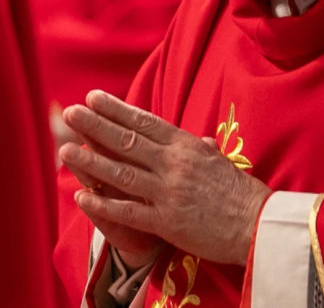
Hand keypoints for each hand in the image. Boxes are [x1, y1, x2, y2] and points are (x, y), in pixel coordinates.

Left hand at [60, 91, 271, 266]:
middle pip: (127, 141)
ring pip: (121, 173)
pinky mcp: (166, 221)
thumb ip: (203, 148)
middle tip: (70, 113)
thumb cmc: (242, 193)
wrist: (258, 225)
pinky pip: (128, 211)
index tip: (93, 97)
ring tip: (64, 150)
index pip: (145, 122)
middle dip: (94, 126)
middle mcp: (174, 164)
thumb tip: (199, 138)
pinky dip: (102, 204)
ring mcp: (168, 192)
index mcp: (186, 146)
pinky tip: (81, 197)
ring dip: (90, 161)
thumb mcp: (221, 160)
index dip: (116, 109)